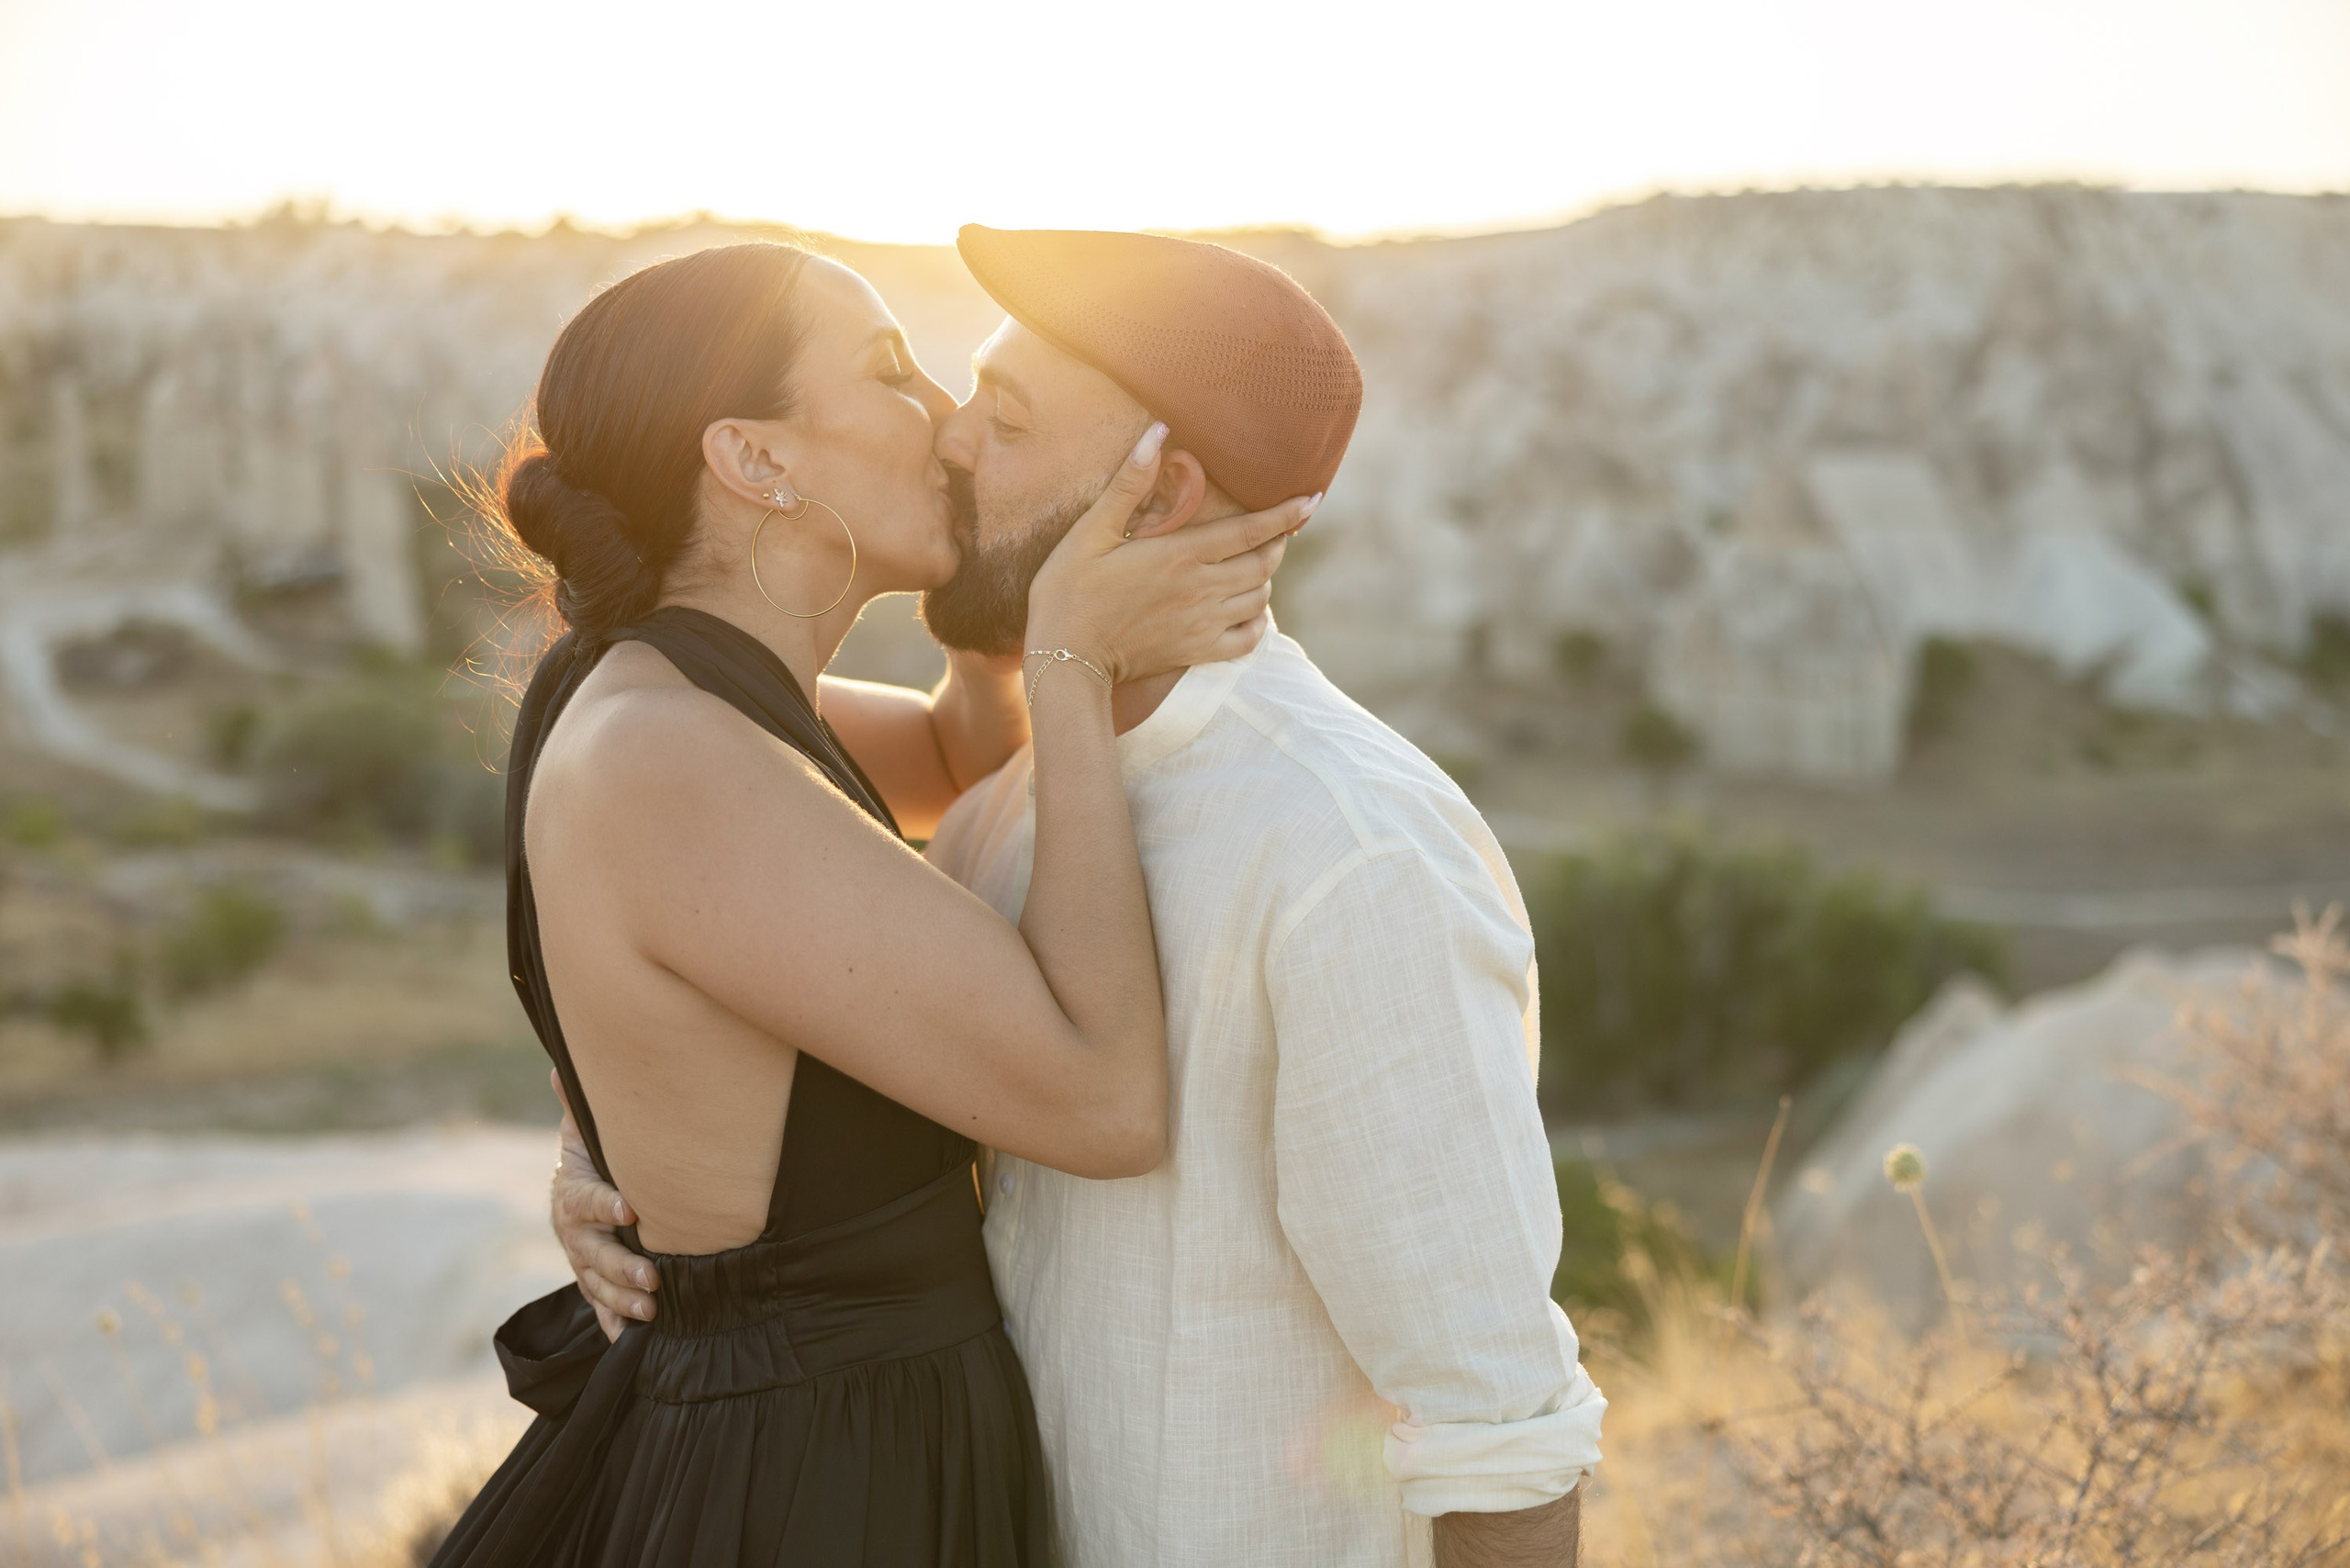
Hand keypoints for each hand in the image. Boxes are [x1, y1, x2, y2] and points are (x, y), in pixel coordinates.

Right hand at [548, 1070, 658, 1340]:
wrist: (580, 1188)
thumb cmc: (594, 1154)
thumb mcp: (584, 1129)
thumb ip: (579, 1105)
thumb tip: (559, 1067)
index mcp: (572, 1193)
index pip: (584, 1201)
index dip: (604, 1206)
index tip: (630, 1210)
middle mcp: (573, 1233)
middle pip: (592, 1254)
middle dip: (621, 1267)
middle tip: (653, 1277)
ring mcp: (581, 1261)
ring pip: (597, 1285)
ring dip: (622, 1300)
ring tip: (652, 1309)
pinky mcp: (593, 1281)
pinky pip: (600, 1307)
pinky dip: (614, 1325)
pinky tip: (630, 1340)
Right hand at [1026, 422, 1319, 685]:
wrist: (1064, 659)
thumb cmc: (1069, 590)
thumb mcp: (1091, 531)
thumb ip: (1129, 483)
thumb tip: (1158, 432)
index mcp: (1181, 554)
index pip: (1251, 530)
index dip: (1287, 514)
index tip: (1312, 499)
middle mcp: (1201, 589)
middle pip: (1264, 563)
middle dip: (1278, 542)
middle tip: (1277, 530)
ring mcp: (1203, 624)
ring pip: (1260, 598)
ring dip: (1265, 578)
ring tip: (1256, 563)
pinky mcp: (1197, 653)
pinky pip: (1248, 640)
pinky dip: (1258, 622)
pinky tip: (1248, 610)